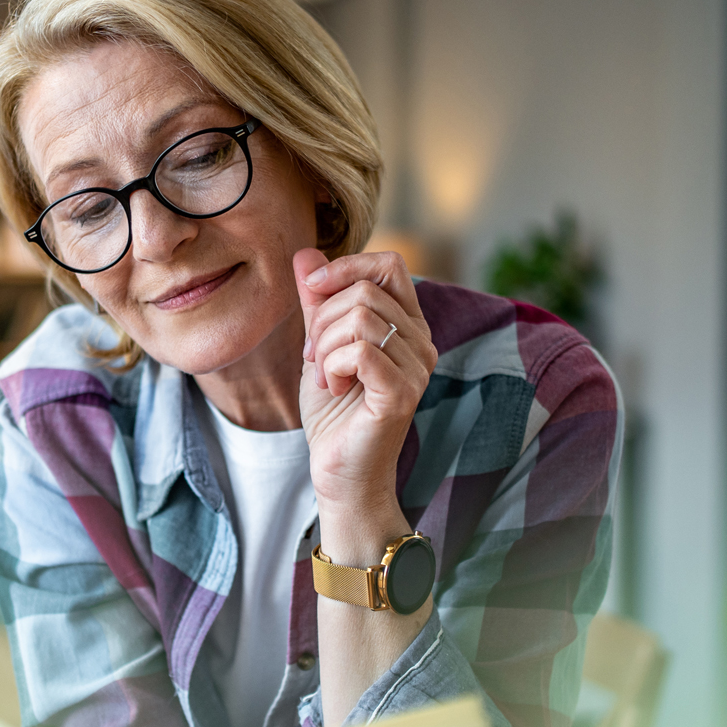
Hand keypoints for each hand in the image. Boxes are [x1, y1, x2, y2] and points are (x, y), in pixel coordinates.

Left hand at [293, 249, 437, 518]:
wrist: (340, 472)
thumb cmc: (334, 414)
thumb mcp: (319, 346)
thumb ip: (317, 302)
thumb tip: (305, 253)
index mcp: (408, 325)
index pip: (389, 264)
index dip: (347, 266)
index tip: (311, 289)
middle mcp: (422, 342)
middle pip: (365, 290)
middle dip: (322, 318)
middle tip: (312, 356)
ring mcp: (417, 368)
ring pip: (359, 318)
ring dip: (324, 345)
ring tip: (323, 375)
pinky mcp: (402, 393)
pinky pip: (361, 350)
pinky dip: (332, 365)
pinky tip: (332, 388)